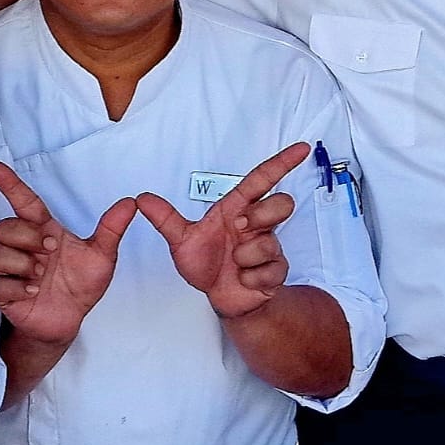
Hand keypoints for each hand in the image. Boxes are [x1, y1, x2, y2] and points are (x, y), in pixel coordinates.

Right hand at [0, 162, 133, 344]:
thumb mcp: (102, 256)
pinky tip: (31, 291)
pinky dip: (14, 287)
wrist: (70, 319)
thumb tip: (130, 203)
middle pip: (6, 226)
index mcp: (44, 231)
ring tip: (41, 276)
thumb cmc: (81, 284)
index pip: (25, 202)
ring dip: (21, 264)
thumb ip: (112, 229)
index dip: (11, 185)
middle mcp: (24, 247)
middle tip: (50, 251)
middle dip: (28, 237)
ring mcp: (11, 269)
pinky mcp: (3, 294)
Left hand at [137, 143, 307, 319]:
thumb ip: (164, 219)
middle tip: (238, 230)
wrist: (219, 296)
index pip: (262, 179)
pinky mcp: (276, 271)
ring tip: (234, 262)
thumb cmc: (206, 263)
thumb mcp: (181, 240)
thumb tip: (143, 199)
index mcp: (237, 209)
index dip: (282, 163)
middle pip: (280, 203)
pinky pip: (271, 270)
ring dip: (246, 256)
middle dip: (260, 216)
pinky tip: (243, 279)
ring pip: (271, 242)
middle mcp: (256, 224)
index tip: (301, 148)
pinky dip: (251, 278)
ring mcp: (269, 247)